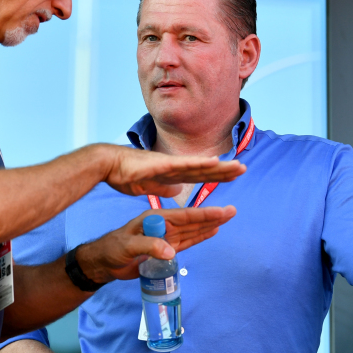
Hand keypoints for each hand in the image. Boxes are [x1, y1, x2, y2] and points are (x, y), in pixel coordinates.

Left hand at [76, 207, 235, 282]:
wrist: (104, 262)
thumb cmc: (112, 249)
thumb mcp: (128, 246)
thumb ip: (149, 246)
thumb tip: (171, 252)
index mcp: (155, 219)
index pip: (183, 216)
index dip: (203, 214)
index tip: (221, 210)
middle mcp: (163, 225)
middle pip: (192, 220)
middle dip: (212, 216)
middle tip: (233, 210)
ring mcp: (165, 237)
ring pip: (192, 230)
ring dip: (208, 226)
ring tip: (226, 219)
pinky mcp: (165, 248)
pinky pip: (186, 242)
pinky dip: (199, 237)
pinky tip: (211, 232)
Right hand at [103, 146, 245, 197]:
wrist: (108, 165)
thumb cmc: (125, 174)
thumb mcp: (149, 186)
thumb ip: (164, 188)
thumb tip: (178, 191)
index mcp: (171, 173)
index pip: (198, 175)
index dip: (216, 175)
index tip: (233, 175)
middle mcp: (173, 166)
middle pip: (203, 168)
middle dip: (223, 169)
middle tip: (244, 169)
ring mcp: (168, 163)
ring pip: (198, 165)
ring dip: (218, 166)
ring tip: (237, 166)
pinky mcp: (160, 164)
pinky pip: (184, 164)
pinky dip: (199, 163)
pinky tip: (213, 162)